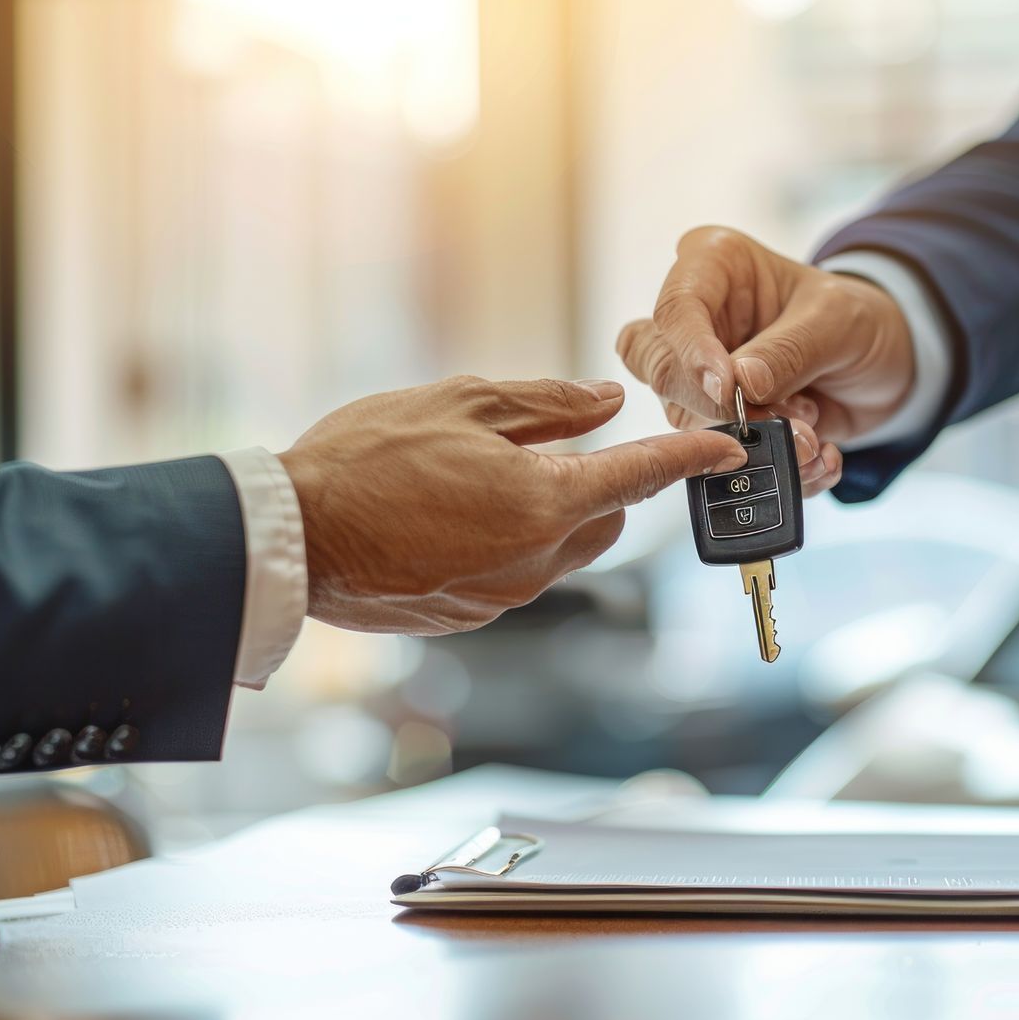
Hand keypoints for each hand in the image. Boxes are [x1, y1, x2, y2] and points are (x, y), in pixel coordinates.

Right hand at [280, 376, 745, 634]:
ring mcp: (504, 598)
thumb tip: (604, 402)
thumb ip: (545, 404)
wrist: (290, 539)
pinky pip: (516, 575)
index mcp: (543, 502)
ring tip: (486, 478)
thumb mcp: (460, 403)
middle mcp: (536, 562)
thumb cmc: (365, 460)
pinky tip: (453, 517)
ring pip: (563, 550)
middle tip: (553, 447)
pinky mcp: (471, 617)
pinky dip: (507, 544)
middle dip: (599, 484)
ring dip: (551, 515)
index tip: (728, 447)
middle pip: (607, 519)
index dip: (690, 455)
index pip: (641, 474)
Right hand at [616, 226, 918, 496]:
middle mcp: (696, 321)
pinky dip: (772, 466)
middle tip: (782, 419)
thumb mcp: (837, 321)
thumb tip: (738, 383)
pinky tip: (817, 456)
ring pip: (686, 420)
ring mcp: (700, 376)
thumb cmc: (856, 320)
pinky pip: (718, 457)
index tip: (726, 388)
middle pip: (661, 368)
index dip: (693, 352)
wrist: (885, 367)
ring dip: (752, 443)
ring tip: (813, 435)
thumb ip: (788, 351)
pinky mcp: (716, 421)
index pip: (677, 308)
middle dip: (719, 408)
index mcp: (714, 266)